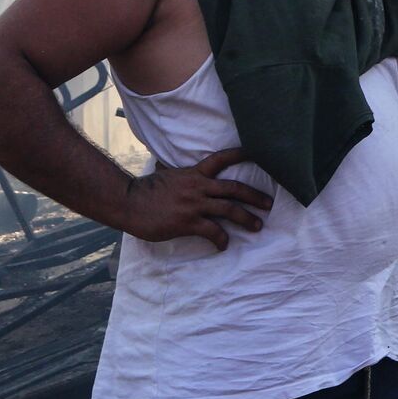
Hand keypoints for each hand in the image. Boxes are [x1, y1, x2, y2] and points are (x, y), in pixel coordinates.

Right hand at [120, 147, 271, 250]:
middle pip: (234, 188)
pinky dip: (221, 239)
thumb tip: (174, 170)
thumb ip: (179, 174)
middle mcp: (199, 186)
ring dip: (246, 218)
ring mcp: (194, 204)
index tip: (258, 153)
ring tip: (257, 226)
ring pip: (229, 209)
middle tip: (269, 204)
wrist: (128, 202)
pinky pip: (212, 231)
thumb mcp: (167, 175)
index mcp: (194, 173)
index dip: (240, 155)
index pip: (221, 159)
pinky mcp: (187, 222)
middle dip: (254, 196)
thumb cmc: (145, 190)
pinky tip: (224, 245)